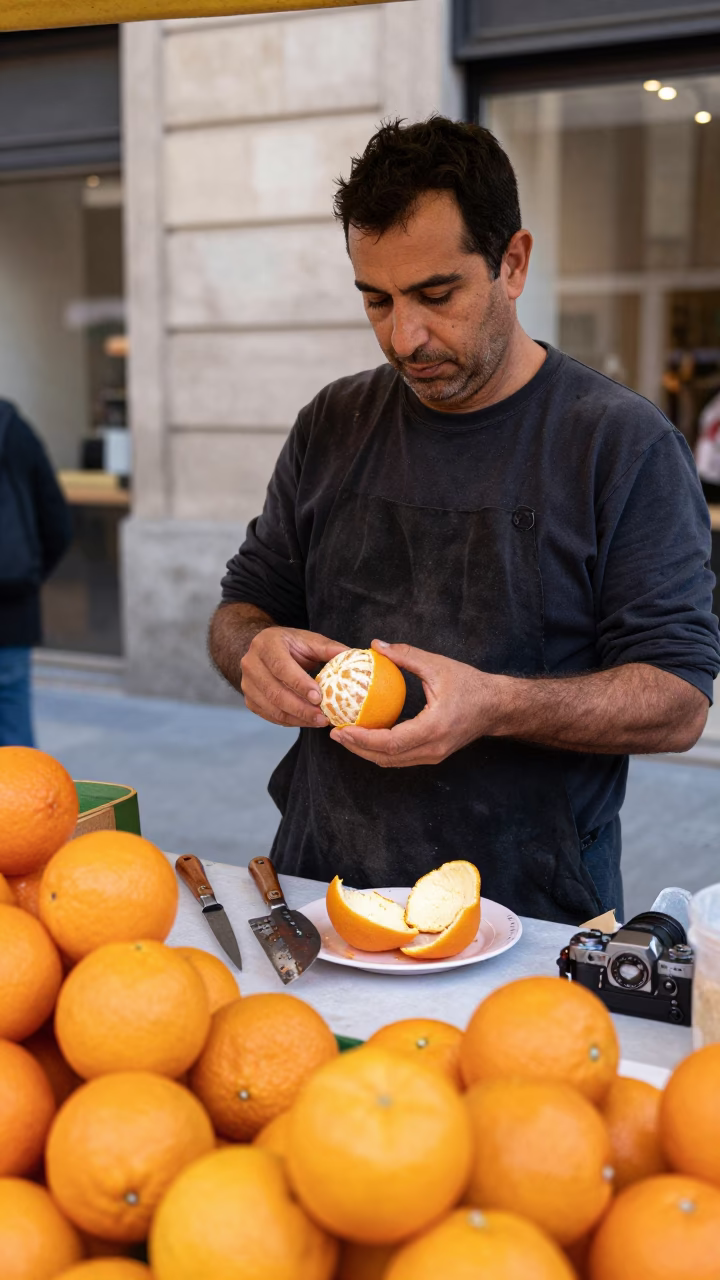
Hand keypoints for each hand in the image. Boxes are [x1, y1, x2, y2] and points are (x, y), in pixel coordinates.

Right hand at [241, 627, 346, 728]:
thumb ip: (330, 649)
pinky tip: (306, 721)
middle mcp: (251, 663)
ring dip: (297, 718)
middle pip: (275, 692)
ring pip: (271, 707)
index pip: (281, 667)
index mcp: (266, 644)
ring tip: (318, 722)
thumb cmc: (291, 645)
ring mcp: (247, 683)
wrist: (265, 650)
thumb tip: (354, 656)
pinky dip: (289, 721)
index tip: (319, 698)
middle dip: (301, 708)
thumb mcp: (309, 640)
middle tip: (323, 718)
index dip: (300, 684)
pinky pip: (270, 716)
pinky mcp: (249, 699)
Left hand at [329, 640, 503, 767]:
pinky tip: (366, 735)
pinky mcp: (433, 755)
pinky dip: (380, 750)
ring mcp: (434, 755)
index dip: (363, 739)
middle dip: (357, 748)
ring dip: (366, 752)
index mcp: (434, 728)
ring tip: (345, 736)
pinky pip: (401, 758)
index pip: (391, 742)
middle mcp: (433, 748)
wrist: (497, 706)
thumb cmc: (470, 684)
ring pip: (392, 762)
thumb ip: (406, 656)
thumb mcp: (438, 665)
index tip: (342, 729)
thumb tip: (376, 646)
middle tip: (335, 733)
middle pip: (387, 758)